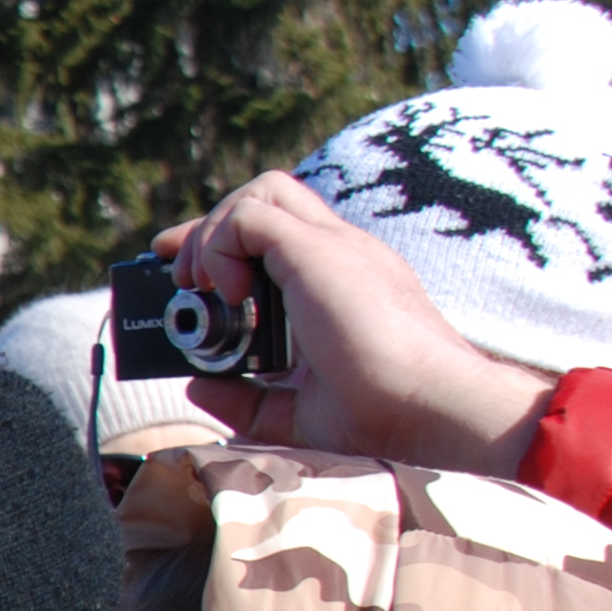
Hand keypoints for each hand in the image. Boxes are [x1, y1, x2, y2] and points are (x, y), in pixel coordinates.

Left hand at [157, 173, 553, 475]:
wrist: (431, 410)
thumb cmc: (384, 417)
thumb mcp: (300, 413)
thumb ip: (251, 400)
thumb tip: (199, 384)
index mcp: (342, 280)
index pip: (281, 233)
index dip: (227, 243)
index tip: (190, 274)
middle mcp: (342, 252)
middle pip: (270, 197)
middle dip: (210, 226)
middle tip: (180, 276)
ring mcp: (336, 247)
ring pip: (261, 193)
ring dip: (212, 232)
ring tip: (200, 286)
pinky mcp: (321, 252)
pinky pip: (250, 216)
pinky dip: (220, 246)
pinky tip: (225, 293)